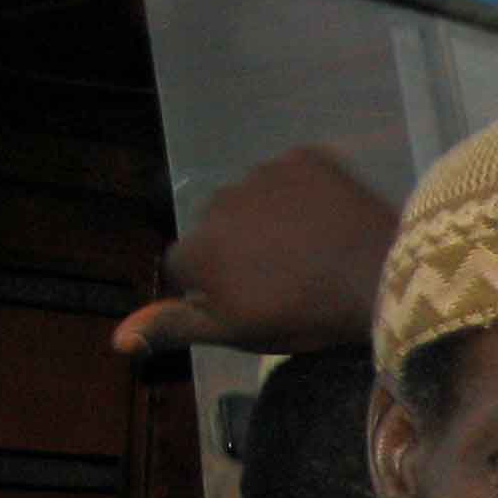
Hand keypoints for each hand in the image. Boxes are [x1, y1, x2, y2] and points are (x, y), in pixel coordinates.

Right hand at [111, 148, 396, 356]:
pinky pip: (294, 176)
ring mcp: (261, 175)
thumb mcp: (238, 332)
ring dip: (273, 219)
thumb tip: (116, 338)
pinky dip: (306, 195)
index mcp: (195, 250)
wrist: (382, 277)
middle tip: (289, 276)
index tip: (255, 299)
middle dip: (242, 248)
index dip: (219, 285)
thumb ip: (176, 327)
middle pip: (218, 228)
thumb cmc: (307, 316)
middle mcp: (216, 203)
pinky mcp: (304, 158)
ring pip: (254, 200)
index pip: (188, 266)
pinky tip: (329, 220)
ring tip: (313, 249)